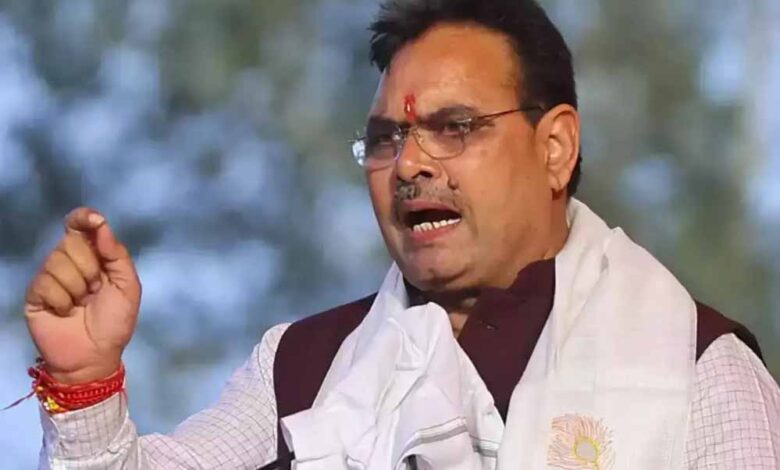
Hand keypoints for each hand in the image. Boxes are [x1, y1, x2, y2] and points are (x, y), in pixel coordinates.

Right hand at [25, 208, 141, 383]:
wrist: (95, 355)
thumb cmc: (115, 321)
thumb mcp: (128, 286)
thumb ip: (117, 254)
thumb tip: (101, 225)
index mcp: (92, 256)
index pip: (81, 227)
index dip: (83, 218)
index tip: (93, 220)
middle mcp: (69, 262)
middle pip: (71, 242)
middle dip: (90, 267)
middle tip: (96, 290)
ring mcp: (50, 277)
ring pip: (57, 261)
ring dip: (77, 286)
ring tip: (82, 303)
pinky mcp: (35, 294)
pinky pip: (46, 283)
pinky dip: (62, 300)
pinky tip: (66, 312)